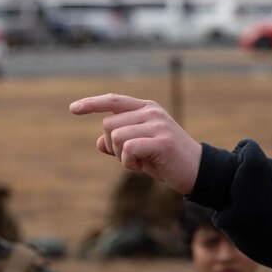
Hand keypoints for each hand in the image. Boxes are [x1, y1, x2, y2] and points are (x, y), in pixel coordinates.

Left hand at [70, 94, 202, 193]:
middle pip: (109, 125)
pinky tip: (142, 167)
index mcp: (146, 108)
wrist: (197, 171)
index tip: (73, 109)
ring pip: (116, 137)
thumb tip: (98, 142)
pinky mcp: (161, 141)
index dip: (92, 104)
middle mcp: (151, 112)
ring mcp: (157, 124)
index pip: (113, 100)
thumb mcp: (140, 150)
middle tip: (129, 158)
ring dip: (121, 157)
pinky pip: (128, 149)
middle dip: (111, 146)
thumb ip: (120, 143)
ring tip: (139, 163)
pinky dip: (128, 163)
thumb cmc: (166, 160)